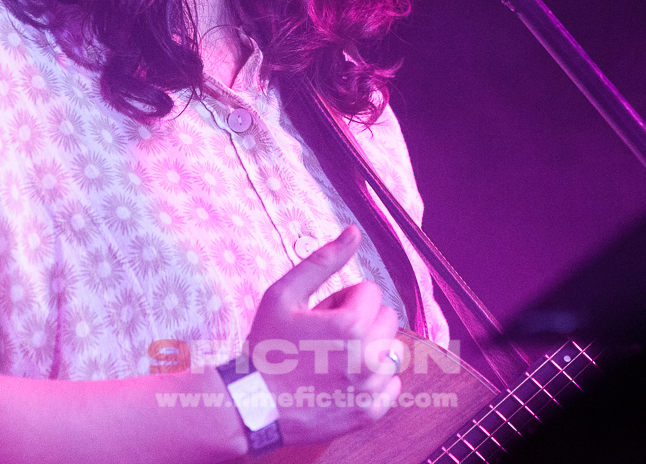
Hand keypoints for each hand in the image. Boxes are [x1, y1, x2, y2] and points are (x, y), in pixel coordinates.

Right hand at [245, 226, 402, 445]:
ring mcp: (370, 389)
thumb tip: (354, 231)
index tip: (322, 314)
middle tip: (327, 335)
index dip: (344, 299)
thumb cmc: (266, 345)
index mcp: (350, 325)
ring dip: (370, 349)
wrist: (252, 404)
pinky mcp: (369, 413)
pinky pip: (392, 385)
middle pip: (386, 319)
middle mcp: (368, 358)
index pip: (371, 293)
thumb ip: (323, 261)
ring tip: (336, 358)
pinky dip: (375, 380)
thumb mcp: (284, 295)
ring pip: (392, 351)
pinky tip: (345, 380)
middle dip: (362, 320)